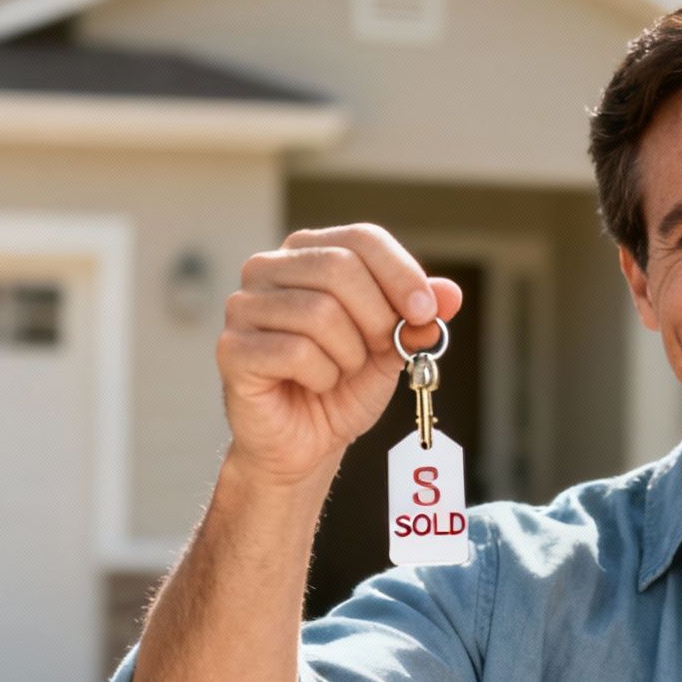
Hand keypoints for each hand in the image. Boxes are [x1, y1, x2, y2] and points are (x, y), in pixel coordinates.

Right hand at [217, 224, 462, 487]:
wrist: (304, 443)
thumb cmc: (343, 387)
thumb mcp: (392, 347)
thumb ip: (418, 317)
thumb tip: (449, 295)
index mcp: (308, 253)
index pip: (362, 239)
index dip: (402, 274)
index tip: (426, 314)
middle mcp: (267, 268)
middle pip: (340, 268)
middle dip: (376, 319)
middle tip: (377, 352)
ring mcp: (243, 306)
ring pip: (320, 313)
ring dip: (348, 356)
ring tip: (338, 372)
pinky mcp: (232, 348)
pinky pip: (296, 352)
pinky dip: (322, 377)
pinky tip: (314, 385)